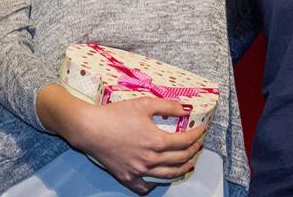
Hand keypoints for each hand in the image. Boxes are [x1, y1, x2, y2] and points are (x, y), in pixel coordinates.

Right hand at [37, 84, 204, 194]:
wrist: (90, 129)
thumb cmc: (116, 115)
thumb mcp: (144, 104)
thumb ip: (168, 106)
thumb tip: (186, 108)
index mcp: (157, 141)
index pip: (185, 141)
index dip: (197, 135)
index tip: (202, 129)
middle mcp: (151, 159)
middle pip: (180, 159)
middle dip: (193, 151)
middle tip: (198, 144)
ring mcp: (139, 171)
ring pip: (168, 175)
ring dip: (182, 169)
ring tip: (188, 163)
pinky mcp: (127, 177)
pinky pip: (145, 187)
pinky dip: (156, 185)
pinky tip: (160, 178)